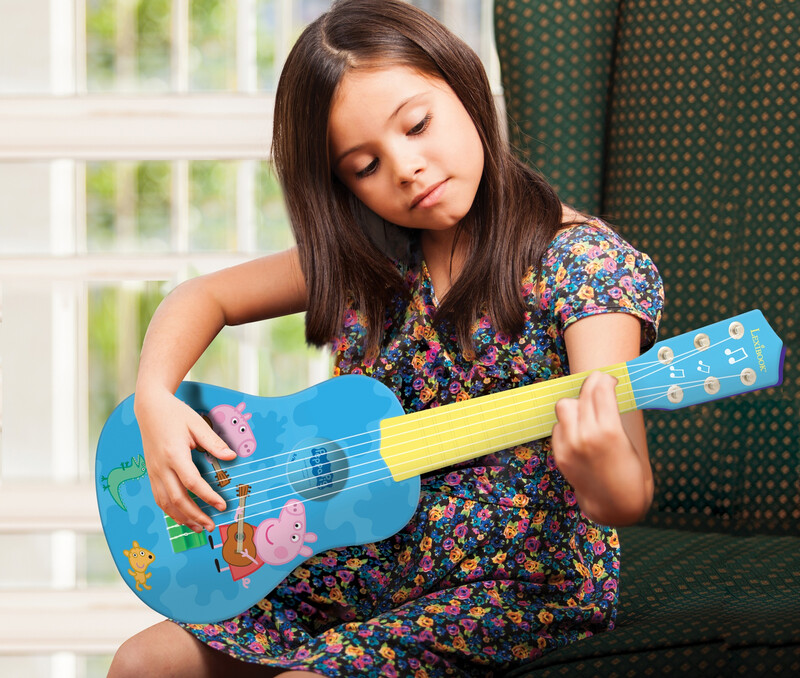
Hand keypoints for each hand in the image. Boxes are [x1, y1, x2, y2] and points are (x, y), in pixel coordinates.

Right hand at [135, 387, 236, 531]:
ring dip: (182, 518)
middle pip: (177, 499)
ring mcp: (153, 471)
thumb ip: (214, 443)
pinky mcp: (151, 473)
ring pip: (165, 503)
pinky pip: (158, 497)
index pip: (192, 482)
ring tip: (198, 527)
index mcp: (174, 454)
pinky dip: (170, 511)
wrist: (150, 408)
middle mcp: (161, 466)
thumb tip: (232, 457)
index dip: (208, 496)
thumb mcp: (197, 424)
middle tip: (211, 525)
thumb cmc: (175, 414)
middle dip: (195, 515)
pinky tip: (182, 517)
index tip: (222, 505)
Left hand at [551, 371, 649, 524]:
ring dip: (576, 404)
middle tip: (597, 386)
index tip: (608, 379)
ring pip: (564, 406)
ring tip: (586, 411)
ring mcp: (570, 446)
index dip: (604, 380)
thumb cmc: (630, 472)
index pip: (601, 391)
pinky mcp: (560, 454)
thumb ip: (610, 416)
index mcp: (610, 431)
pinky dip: (567, 424)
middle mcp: (586, 436)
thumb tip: (602, 390)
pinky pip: (558, 426)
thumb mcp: (627, 441)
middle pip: (582, 394)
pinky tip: (578, 431)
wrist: (615, 504)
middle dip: (591, 386)